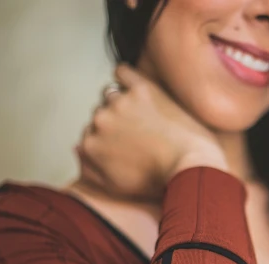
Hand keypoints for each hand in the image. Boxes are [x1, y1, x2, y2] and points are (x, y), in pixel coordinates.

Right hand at [76, 64, 229, 201]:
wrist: (191, 167)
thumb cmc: (158, 181)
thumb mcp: (116, 186)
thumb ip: (89, 168)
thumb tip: (77, 147)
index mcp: (90, 144)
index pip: (90, 133)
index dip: (109, 140)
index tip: (126, 145)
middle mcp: (100, 120)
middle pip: (100, 114)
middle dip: (116, 123)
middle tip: (139, 134)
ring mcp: (120, 102)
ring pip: (111, 95)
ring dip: (122, 103)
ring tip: (144, 117)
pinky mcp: (142, 89)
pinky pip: (123, 72)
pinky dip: (125, 76)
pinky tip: (135, 88)